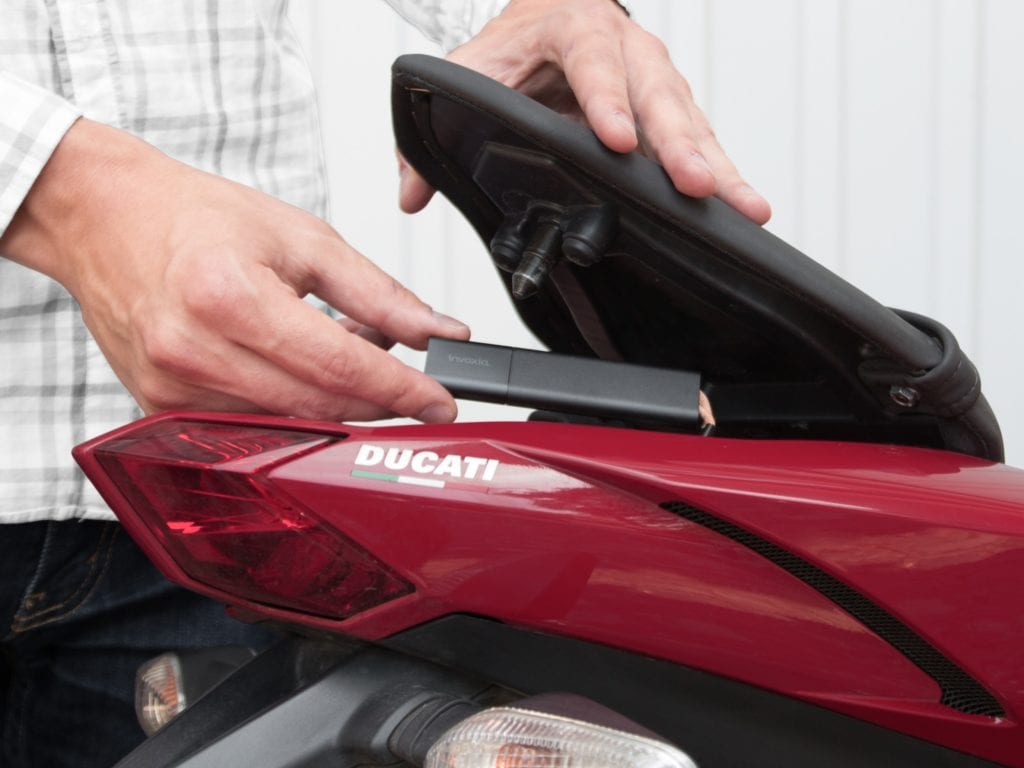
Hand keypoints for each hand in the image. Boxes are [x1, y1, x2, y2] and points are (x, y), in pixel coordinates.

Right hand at [0, 119, 469, 421]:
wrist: (104, 218)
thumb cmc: (192, 218)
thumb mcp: (300, 237)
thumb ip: (376, 292)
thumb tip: (436, 330)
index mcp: (229, 297)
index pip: (340, 366)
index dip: (402, 391)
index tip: (440, 402)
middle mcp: (193, 351)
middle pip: (318, 406)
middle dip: (379, 403)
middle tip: (411, 385)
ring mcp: (171, 387)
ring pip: (288, 423)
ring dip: (336, 405)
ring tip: (349, 359)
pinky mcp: (160, 406)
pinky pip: (249, 425)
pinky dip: (292, 408)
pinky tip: (302, 374)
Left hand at [399, 0, 770, 224]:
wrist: (547, 11)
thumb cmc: (515, 43)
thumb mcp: (467, 72)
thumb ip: (432, 128)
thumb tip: (410, 192)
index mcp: (573, 27)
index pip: (593, 62)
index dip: (606, 101)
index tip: (615, 140)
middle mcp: (625, 48)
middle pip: (657, 95)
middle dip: (678, 144)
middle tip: (696, 186)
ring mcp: (653, 78)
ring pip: (689, 120)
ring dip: (715, 164)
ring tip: (744, 206)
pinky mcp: (667, 109)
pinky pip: (697, 138)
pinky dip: (719, 172)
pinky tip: (741, 207)